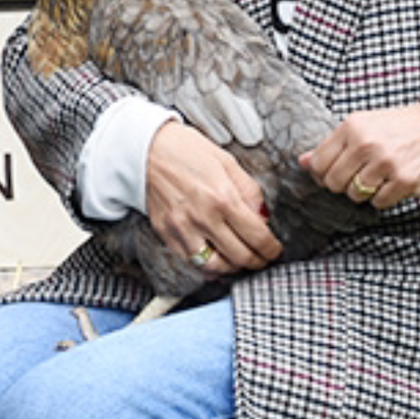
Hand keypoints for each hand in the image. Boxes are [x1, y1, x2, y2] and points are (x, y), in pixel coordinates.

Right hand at [145, 121, 282, 275]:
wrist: (145, 150)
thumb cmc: (185, 150)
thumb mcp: (227, 162)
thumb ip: (249, 191)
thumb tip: (262, 217)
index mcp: (222, 197)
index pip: (257, 236)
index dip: (271, 249)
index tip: (274, 250)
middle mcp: (203, 217)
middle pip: (240, 256)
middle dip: (258, 262)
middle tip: (263, 259)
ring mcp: (182, 229)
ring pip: (216, 266)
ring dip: (233, 267)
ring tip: (240, 260)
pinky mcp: (166, 234)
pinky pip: (192, 261)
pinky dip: (207, 265)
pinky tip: (216, 258)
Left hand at [301, 103, 419, 210]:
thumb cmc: (398, 128)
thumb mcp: (363, 125)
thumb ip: (331, 145)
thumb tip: (302, 162)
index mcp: (352, 127)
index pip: (318, 162)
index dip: (321, 172)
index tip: (333, 170)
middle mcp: (367, 143)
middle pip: (333, 182)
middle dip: (341, 184)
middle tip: (356, 175)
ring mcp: (387, 163)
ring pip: (354, 194)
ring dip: (363, 191)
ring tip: (377, 176)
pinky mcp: (405, 181)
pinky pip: (377, 202)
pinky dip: (382, 197)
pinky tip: (391, 181)